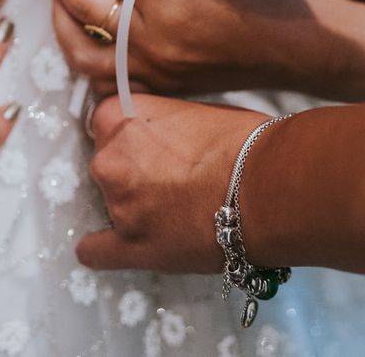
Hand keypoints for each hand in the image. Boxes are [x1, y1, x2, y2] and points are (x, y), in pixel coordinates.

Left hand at [24, 0, 346, 96]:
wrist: (304, 56)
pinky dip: (75, 41)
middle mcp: (153, 45)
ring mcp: (150, 73)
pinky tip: (72, 17)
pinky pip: (94, 71)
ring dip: (55, 2)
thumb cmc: (279, 0)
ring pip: (76, 43)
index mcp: (174, 8)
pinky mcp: (153, 87)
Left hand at [75, 94, 269, 272]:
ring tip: (172, 209)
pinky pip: (95, 253)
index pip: (104, 123)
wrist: (268, 186)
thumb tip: (156, 137)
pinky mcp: (131, 246)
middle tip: (168, 177)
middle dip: (131, 170)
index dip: (130, 135)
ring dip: (132, 204)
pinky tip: (114, 245)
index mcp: (119, 117)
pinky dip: (100, 250)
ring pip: (108, 204)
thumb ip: (158, 123)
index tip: (149, 145)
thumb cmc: (242, 141)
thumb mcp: (191, 111)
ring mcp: (118, 205)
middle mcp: (109, 159)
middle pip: (105, 163)